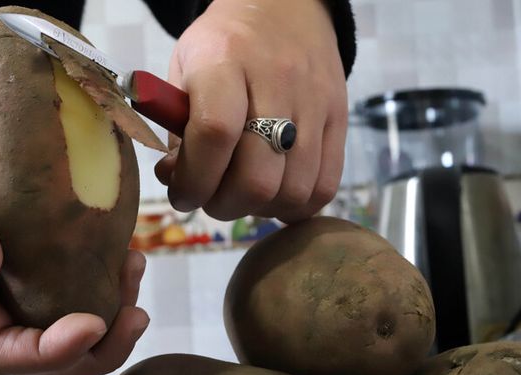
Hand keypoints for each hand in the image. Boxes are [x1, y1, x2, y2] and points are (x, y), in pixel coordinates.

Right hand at [0, 61, 148, 374]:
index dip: (48, 353)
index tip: (94, 323)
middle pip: (36, 363)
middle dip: (94, 351)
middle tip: (135, 310)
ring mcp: (0, 274)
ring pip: (57, 330)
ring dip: (108, 320)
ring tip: (133, 269)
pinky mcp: (24, 250)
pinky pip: (66, 289)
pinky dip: (105, 284)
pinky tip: (124, 251)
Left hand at [155, 0, 347, 222]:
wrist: (284, 9)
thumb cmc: (225, 46)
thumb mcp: (185, 70)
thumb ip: (179, 130)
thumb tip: (179, 184)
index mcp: (225, 60)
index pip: (214, 133)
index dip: (194, 180)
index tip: (182, 194)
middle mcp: (277, 81)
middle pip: (257, 177)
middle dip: (225, 205)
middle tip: (211, 199)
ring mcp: (316, 103)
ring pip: (294, 190)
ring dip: (260, 209)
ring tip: (243, 195)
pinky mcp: (341, 119)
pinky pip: (325, 186)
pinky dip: (296, 205)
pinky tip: (275, 194)